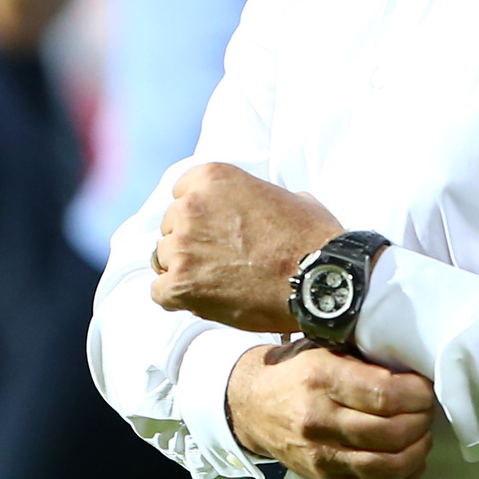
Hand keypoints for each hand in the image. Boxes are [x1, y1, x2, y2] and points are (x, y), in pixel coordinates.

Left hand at [151, 163, 342, 332]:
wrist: (318, 279)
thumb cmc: (311, 239)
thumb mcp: (286, 196)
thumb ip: (254, 197)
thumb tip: (255, 207)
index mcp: (212, 178)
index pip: (182, 193)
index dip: (199, 215)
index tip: (213, 229)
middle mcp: (191, 207)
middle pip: (171, 226)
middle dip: (191, 242)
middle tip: (219, 259)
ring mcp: (183, 246)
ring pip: (164, 257)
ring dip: (185, 269)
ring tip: (217, 281)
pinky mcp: (181, 283)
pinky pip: (159, 292)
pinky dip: (178, 298)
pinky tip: (203, 300)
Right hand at [227, 341, 436, 478]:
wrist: (253, 406)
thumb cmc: (296, 371)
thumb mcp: (323, 348)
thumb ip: (363, 356)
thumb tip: (413, 364)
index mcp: (321, 379)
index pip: (384, 394)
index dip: (417, 393)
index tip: (424, 386)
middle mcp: (320, 421)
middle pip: (391, 432)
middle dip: (422, 419)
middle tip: (426, 408)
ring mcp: (323, 456)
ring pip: (388, 466)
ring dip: (417, 450)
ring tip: (421, 433)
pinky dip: (406, 478)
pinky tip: (412, 460)